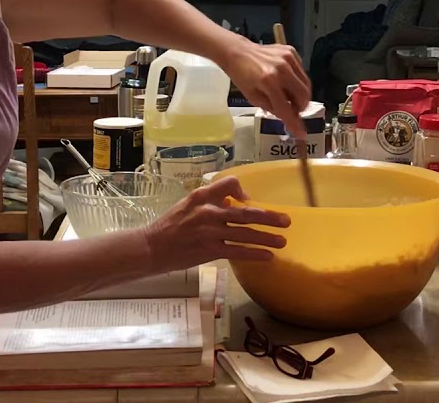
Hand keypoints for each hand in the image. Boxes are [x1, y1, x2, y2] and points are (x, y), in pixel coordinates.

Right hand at [143, 177, 290, 269]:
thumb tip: (233, 202)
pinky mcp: (210, 250)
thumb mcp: (188, 204)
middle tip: (287, 220)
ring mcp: (210, 231)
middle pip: (246, 212)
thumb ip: (210, 201)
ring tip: (282, 241)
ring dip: (267, 237)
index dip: (243, 191)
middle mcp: (208, 210)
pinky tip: (267, 256)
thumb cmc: (170, 226)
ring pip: (245, 233)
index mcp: (202, 195)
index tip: (249, 201)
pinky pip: (238, 251)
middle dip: (269, 217)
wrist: (151, 247)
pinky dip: (255, 253)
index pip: (230, 183)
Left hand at [221, 38, 311, 139]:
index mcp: (269, 82)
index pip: (286, 108)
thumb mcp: (253, 97)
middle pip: (303, 95)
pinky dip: (297, 81)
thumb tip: (289, 118)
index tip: (301, 134)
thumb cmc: (242, 77)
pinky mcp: (291, 51)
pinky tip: (286, 81)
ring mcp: (288, 58)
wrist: (238, 52)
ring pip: (306, 84)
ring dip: (300, 95)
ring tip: (289, 97)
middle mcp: (282, 69)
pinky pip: (301, 72)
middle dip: (301, 107)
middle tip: (293, 111)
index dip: (294, 123)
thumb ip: (273, 108)